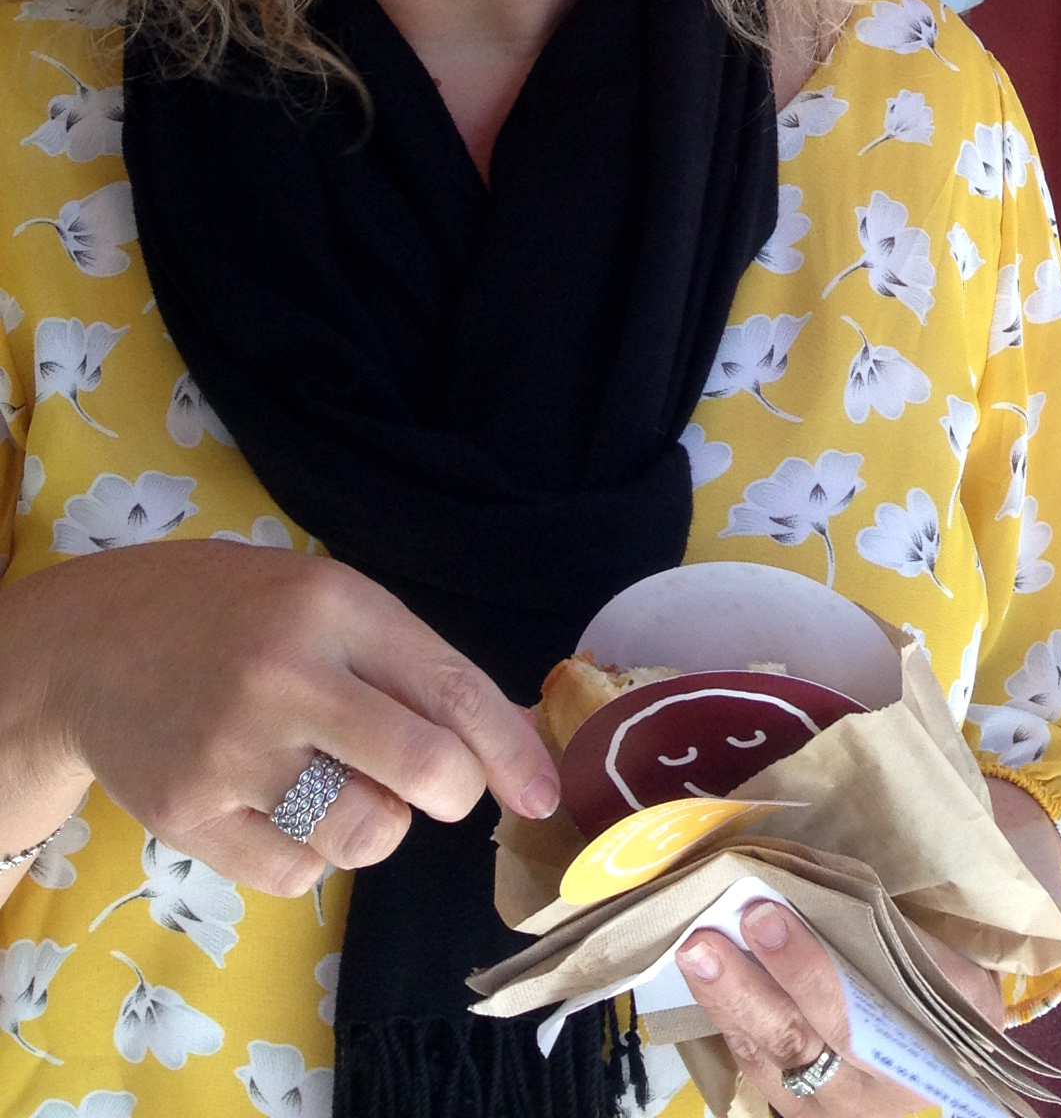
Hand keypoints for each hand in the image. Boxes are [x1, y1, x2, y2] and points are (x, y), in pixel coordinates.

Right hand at [0, 542, 557, 894]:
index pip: (452, 688)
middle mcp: (288, 678)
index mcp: (335, 608)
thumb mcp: (328, 605)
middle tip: (436, 787)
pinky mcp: (189, 817)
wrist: (94, 643)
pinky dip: (310, 858)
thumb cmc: (236, 617)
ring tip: (338, 785)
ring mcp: (234, 753)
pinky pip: (295, 876)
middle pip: (424, 767)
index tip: (546, 797)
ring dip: (376, 825)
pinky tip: (280, 808)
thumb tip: (513, 734)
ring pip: (364, 834)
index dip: (511, 752)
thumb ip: (413, 666)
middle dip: (454, 791)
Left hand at [680, 899, 1001, 1115]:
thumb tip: (826, 881)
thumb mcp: (955, 978)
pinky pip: (752, 1065)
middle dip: (746, 988)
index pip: (847, 1017)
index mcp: (906, 1059)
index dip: (804, 968)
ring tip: (694, 953)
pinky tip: (707, 979)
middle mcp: (856, 1096)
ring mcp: (818, 1109)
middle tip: (707, 938)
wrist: (941, 1071)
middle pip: (793, 1042)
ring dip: (724, 1003)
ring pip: (764, 1057)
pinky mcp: (791, 1108)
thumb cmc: (949, 1009)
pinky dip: (727, 1019)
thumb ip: (904, 939)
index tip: (767, 915)